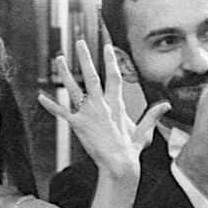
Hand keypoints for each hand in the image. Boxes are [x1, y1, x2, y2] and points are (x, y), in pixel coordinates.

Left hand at [38, 38, 166, 180]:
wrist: (119, 165)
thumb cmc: (130, 150)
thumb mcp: (144, 131)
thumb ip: (153, 115)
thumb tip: (166, 105)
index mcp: (117, 105)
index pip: (114, 77)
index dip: (111, 61)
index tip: (107, 47)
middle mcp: (101, 105)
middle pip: (92, 76)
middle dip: (85, 58)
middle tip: (79, 42)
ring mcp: (89, 114)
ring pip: (74, 88)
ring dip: (65, 73)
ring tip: (59, 59)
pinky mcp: (78, 124)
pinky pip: (62, 112)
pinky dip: (51, 105)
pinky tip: (40, 97)